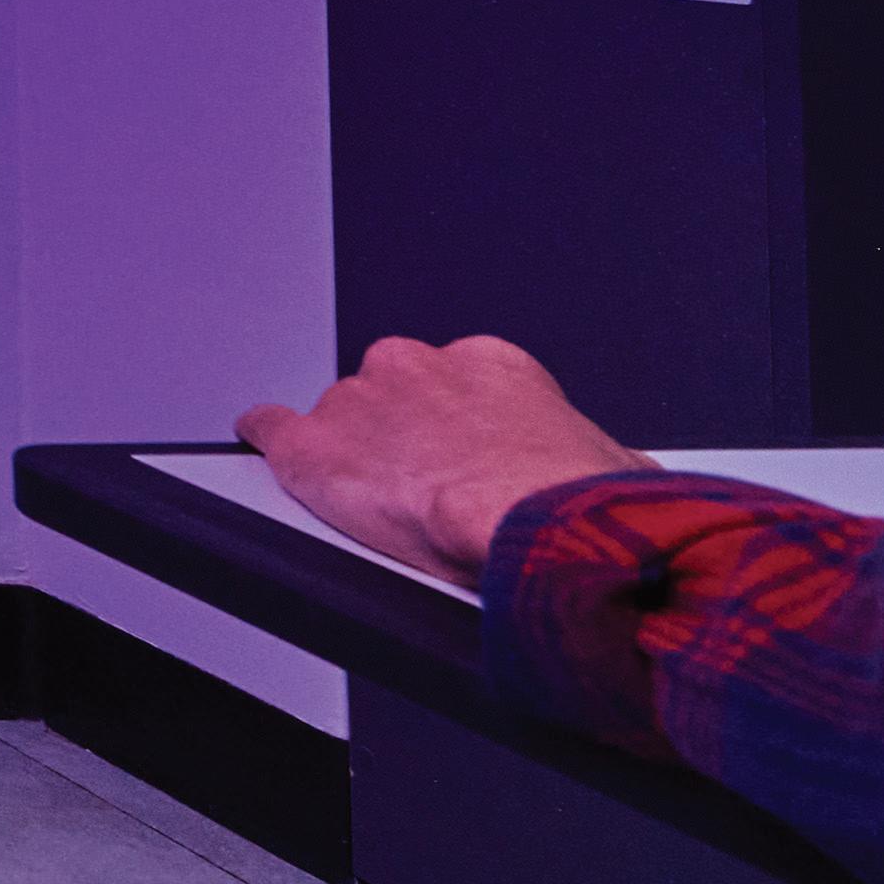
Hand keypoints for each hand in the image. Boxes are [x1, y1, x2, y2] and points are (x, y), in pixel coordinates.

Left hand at [243, 335, 643, 588]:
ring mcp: (359, 401)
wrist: (533, 519)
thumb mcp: (615, 466)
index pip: (456, 384)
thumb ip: (596, 458)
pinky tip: (264, 443)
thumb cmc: (577, 498)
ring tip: (374, 497)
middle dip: (403, 434)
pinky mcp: (312, 445)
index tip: (464, 455)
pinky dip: (266, 436)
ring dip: (353, 451)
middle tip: (424, 483)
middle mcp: (416, 367)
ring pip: (341, 419)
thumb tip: (620, 474)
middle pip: (393, 395)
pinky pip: (271, 426)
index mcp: (491, 364)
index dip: (456, 428)